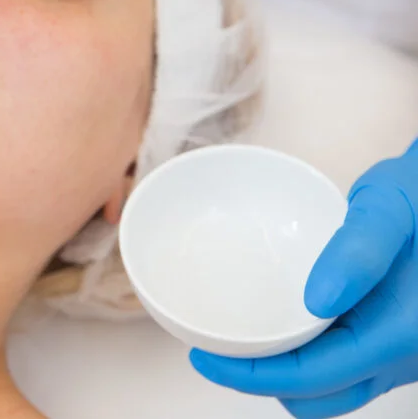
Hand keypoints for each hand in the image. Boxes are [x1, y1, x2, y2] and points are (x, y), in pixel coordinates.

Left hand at [191, 138, 417, 418]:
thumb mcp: (390, 207)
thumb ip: (359, 249)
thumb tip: (315, 301)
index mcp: (401, 333)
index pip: (315, 377)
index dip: (252, 376)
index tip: (203, 357)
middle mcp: (406, 357)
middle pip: (320, 395)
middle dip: (262, 382)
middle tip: (214, 350)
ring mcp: (404, 356)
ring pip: (335, 391)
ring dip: (287, 377)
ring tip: (240, 344)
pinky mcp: (398, 343)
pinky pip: (349, 371)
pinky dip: (310, 364)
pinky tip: (279, 333)